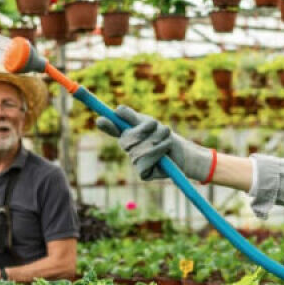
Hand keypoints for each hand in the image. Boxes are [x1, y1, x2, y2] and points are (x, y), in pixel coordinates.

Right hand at [95, 105, 211, 180]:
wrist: (183, 152)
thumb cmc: (165, 136)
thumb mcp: (150, 123)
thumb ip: (133, 117)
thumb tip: (117, 110)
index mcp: (128, 134)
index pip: (112, 129)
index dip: (106, 126)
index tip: (100, 120)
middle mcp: (129, 149)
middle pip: (126, 138)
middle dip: (144, 130)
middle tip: (158, 125)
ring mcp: (135, 162)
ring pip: (139, 149)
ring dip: (157, 140)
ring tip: (167, 139)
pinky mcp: (143, 173)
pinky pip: (145, 161)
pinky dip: (158, 153)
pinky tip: (165, 153)